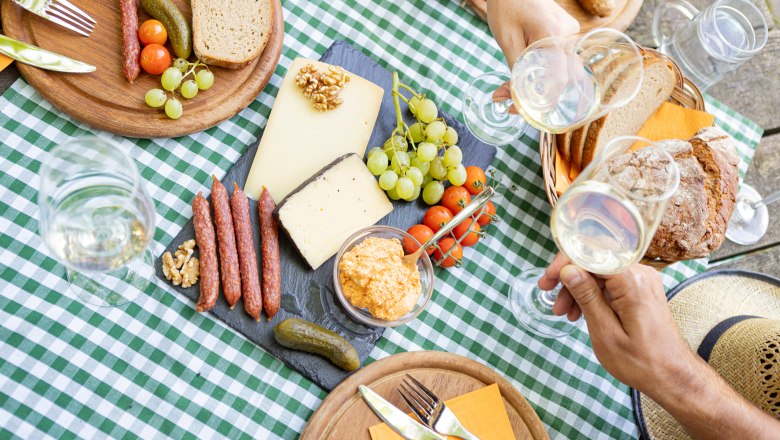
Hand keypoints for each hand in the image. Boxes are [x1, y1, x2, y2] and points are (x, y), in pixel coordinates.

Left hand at [487, 0, 579, 112]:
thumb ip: (516, 70)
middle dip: (543, 96)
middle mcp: (568, 35)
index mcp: (553, 35)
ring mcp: (570, 34)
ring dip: (542, 85)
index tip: (521, 110)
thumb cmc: (507, 8)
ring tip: (509, 90)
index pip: (560, 78)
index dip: (544, 100)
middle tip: (512, 104)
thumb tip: (516, 98)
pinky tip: (522, 75)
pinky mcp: (566, 34)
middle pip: (567, 78)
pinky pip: (561, 60)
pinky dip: (544, 72)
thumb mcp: (507, 41)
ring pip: (564, 71)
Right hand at [540, 254, 693, 392]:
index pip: (591, 254)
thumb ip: (587, 297)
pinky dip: (592, 294)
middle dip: (568, 277)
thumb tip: (568, 270)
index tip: (547, 281)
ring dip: (578, 288)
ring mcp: (642, 281)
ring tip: (564, 312)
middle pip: (594, 261)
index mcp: (632, 281)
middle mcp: (639, 274)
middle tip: (549, 294)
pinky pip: (610, 283)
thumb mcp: (605, 332)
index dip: (564, 263)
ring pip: (599, 272)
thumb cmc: (642, 362)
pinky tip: (580, 312)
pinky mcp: (641, 290)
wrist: (673, 376)